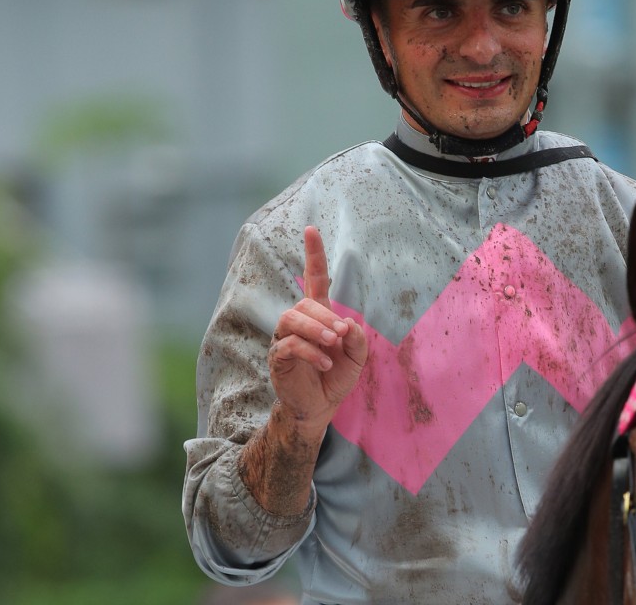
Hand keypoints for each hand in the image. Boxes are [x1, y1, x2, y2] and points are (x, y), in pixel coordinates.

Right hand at [268, 226, 366, 430]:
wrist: (320, 407)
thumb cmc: (336, 377)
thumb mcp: (357, 358)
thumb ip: (357, 339)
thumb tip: (349, 324)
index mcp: (318, 315)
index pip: (314, 278)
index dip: (314, 254)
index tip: (311, 228)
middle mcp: (298, 322)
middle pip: (305, 304)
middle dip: (325, 316)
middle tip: (341, 334)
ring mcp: (285, 339)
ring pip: (292, 318)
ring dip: (316, 329)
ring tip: (333, 343)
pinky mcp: (278, 358)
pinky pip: (289, 345)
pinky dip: (310, 352)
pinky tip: (325, 364)